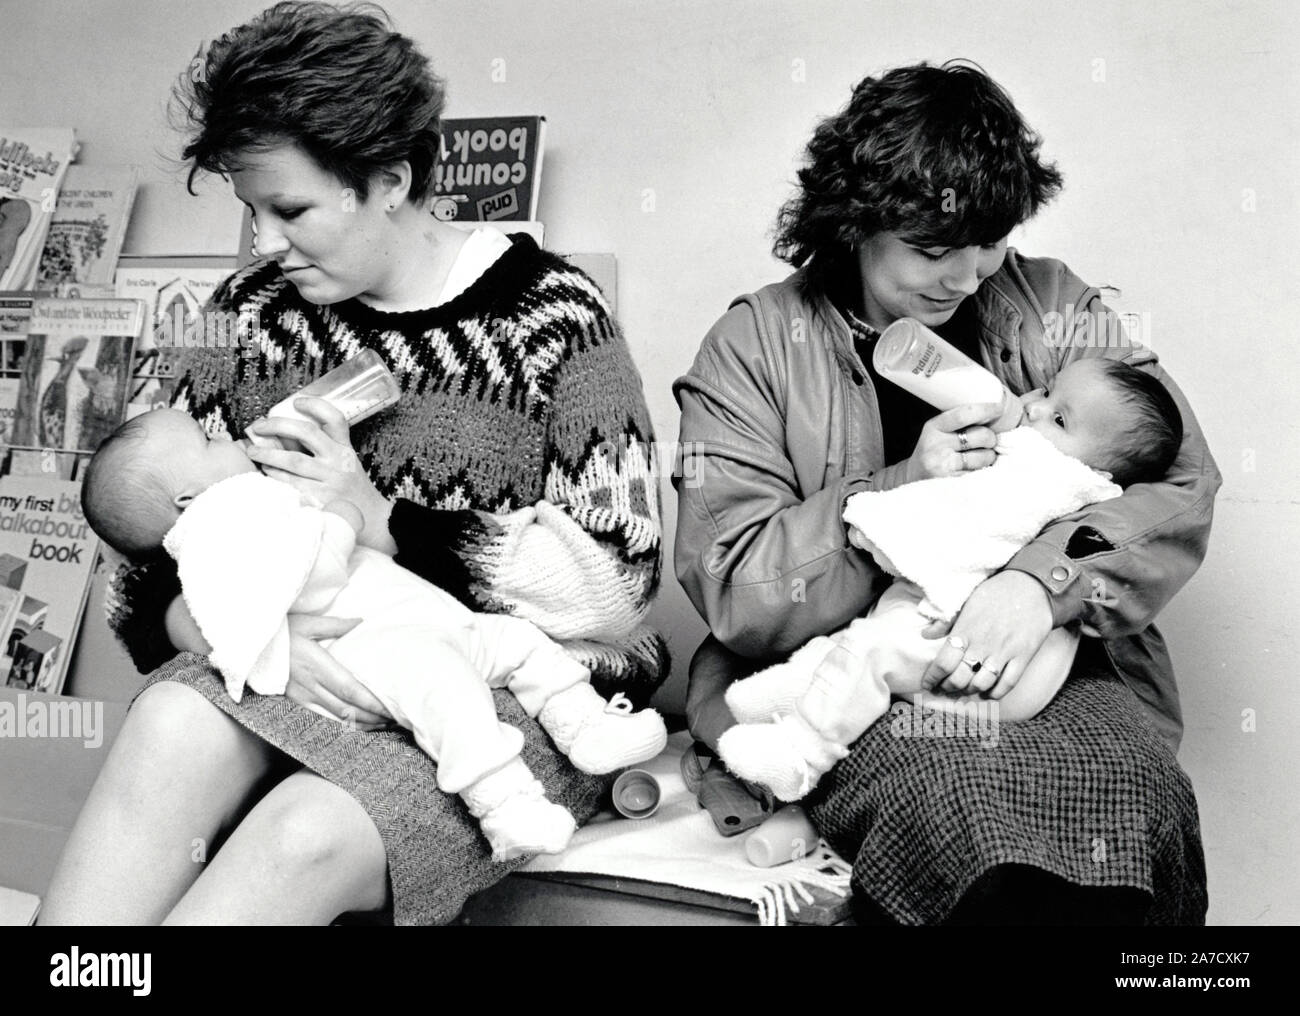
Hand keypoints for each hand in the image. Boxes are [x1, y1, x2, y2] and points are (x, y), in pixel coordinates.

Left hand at [245, 397, 396, 552]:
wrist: (370, 520)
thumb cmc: (350, 489)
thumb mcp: (345, 463)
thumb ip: (323, 449)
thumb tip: (282, 435)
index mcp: (344, 449)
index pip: (335, 419)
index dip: (316, 406)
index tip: (297, 401)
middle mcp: (339, 461)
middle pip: (307, 433)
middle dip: (278, 426)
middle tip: (259, 426)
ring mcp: (330, 480)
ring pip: (294, 461)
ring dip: (268, 454)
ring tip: (253, 452)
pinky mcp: (320, 499)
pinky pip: (290, 484)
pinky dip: (274, 477)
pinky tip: (264, 474)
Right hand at [284, 613, 392, 729]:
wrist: (247, 646)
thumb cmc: (278, 632)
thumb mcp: (307, 623)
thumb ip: (335, 625)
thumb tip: (360, 621)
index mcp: (317, 665)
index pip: (350, 690)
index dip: (370, 702)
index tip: (389, 708)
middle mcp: (310, 685)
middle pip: (346, 709)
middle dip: (371, 718)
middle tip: (393, 720)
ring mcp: (300, 697)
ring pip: (335, 719)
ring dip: (359, 725)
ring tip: (380, 725)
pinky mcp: (292, 702)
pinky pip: (320, 719)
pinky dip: (340, 725)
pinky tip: (354, 726)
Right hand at [903, 402, 1001, 482]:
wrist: (912, 479)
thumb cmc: (932, 452)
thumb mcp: (937, 431)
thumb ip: (959, 423)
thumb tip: (993, 413)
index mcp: (934, 428)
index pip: (964, 414)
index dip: (986, 409)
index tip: (998, 408)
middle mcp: (937, 446)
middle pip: (982, 436)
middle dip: (991, 438)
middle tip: (986, 442)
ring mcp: (944, 466)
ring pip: (985, 456)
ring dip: (989, 457)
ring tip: (978, 458)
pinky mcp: (953, 483)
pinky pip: (981, 473)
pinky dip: (983, 471)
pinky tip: (972, 470)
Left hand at [920, 571, 1052, 701]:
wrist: (1032, 586)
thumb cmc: (995, 592)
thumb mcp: (966, 601)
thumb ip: (946, 621)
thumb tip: (925, 634)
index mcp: (965, 630)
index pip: (943, 663)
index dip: (932, 678)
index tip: (927, 684)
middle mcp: (982, 644)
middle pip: (959, 678)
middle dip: (948, 687)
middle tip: (945, 688)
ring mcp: (1004, 652)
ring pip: (981, 684)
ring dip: (970, 691)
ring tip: (965, 690)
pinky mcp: (1023, 657)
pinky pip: (1007, 684)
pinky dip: (995, 693)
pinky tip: (987, 693)